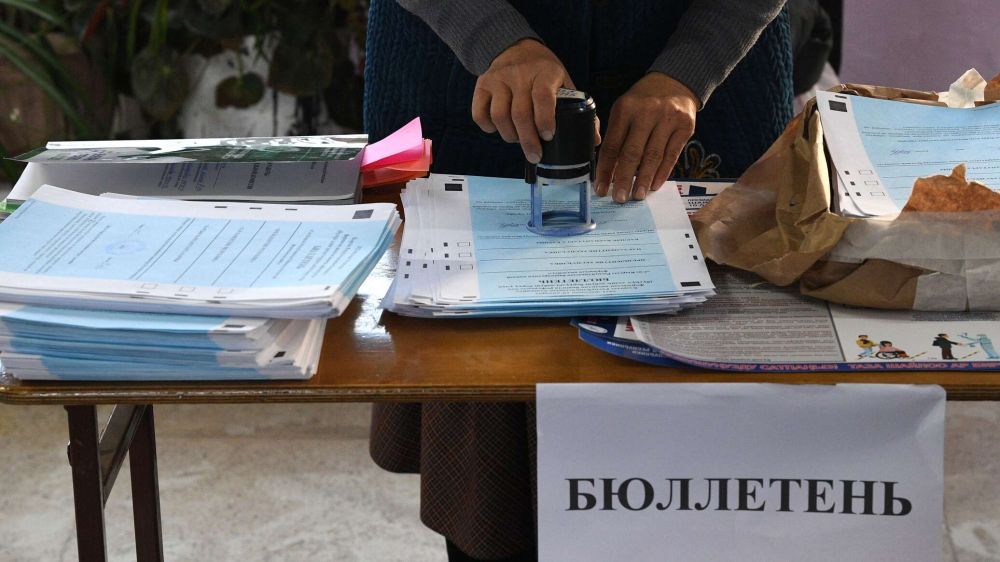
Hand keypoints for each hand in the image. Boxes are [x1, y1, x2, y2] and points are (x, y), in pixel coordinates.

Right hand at [472, 39, 581, 163]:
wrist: (516, 47)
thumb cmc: (544, 72)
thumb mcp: (564, 82)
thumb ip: (577, 109)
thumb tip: (593, 141)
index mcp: (545, 73)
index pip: (543, 97)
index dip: (545, 120)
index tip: (548, 136)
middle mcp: (519, 74)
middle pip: (520, 113)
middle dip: (528, 140)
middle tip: (535, 155)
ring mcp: (498, 79)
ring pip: (499, 116)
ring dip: (510, 136)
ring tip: (518, 140)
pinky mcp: (482, 85)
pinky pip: (479, 113)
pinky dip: (488, 127)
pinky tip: (498, 129)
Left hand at [595, 73, 697, 202]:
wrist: (675, 82)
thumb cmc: (643, 101)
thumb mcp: (625, 109)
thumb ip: (617, 135)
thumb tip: (609, 170)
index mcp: (625, 108)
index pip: (612, 145)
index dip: (605, 169)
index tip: (601, 188)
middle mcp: (647, 112)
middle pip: (632, 153)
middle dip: (624, 179)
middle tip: (619, 198)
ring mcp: (668, 119)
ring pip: (653, 156)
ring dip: (644, 180)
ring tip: (637, 196)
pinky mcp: (685, 126)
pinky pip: (672, 155)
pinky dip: (662, 172)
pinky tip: (654, 185)